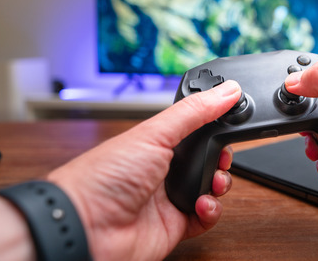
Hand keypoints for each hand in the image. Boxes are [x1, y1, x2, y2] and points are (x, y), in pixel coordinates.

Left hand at [47, 80, 241, 259]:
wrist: (86, 228)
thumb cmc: (102, 177)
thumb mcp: (154, 134)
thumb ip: (194, 111)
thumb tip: (227, 90)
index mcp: (154, 142)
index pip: (194, 128)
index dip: (213, 124)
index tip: (231, 118)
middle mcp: (162, 169)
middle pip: (207, 158)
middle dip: (220, 156)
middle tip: (220, 155)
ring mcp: (169, 198)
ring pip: (211, 187)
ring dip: (219, 183)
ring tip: (212, 182)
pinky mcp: (175, 225)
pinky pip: (206, 217)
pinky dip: (211, 211)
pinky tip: (201, 205)